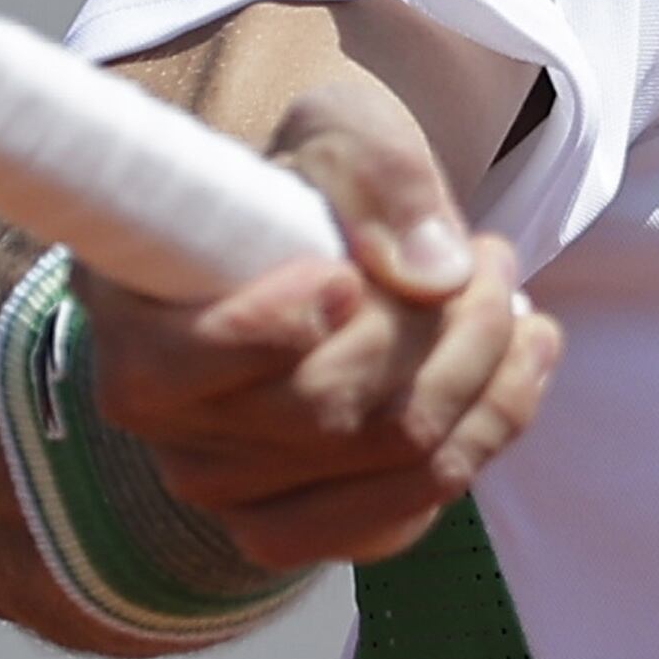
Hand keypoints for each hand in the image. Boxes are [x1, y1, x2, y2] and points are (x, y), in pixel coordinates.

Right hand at [78, 72, 559, 573]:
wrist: (315, 242)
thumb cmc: (308, 183)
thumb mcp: (336, 130)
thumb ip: (375, 175)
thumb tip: (433, 277)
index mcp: (140, 335)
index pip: (199, 363)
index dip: (283, 324)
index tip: (348, 273)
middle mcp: (176, 439)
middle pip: (333, 412)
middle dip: (441, 327)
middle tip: (491, 253)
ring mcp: (240, 499)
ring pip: (394, 462)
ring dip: (485, 379)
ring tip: (517, 303)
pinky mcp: (311, 528)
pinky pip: (412, 511)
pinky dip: (485, 432)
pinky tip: (519, 367)